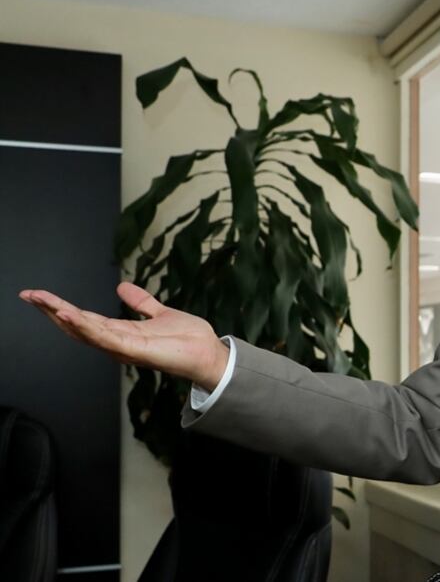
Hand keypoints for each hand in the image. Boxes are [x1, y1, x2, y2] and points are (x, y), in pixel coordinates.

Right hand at [19, 282, 229, 389]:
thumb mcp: (159, 314)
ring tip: (41, 301)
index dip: (60, 307)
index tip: (39, 295)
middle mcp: (117, 342)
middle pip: (76, 325)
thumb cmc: (187, 339)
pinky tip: (69, 315)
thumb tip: (121, 287)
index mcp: (121, 332)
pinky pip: (105, 338)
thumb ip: (140, 302)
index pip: (84, 318)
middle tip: (28, 295)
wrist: (209, 353)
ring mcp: (123, 347)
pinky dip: (85, 327)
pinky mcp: (134, 350)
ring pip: (85, 331)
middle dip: (51, 310)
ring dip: (62, 315)